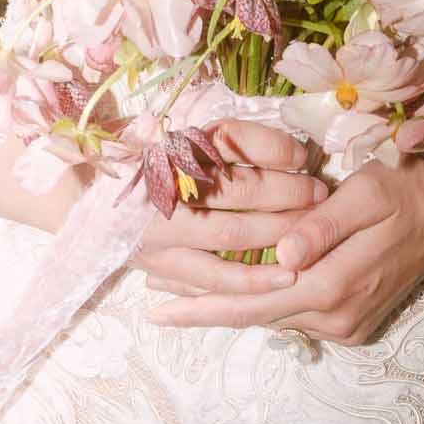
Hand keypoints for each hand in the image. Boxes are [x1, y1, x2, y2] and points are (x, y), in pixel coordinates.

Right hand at [129, 118, 331, 301]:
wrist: (102, 204)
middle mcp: (166, 187)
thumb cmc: (163, 169)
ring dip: (277, 236)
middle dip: (287, 193)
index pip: (231, 140)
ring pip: (230, 236)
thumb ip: (244, 143)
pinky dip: (251, 282)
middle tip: (320, 195)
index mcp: (174, 147)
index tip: (305, 157)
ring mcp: (163, 230)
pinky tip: (284, 280)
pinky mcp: (163, 267)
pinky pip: (213, 280)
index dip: (274, 148)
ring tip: (311, 235)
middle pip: (237, 189)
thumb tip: (296, 154)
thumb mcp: (196, 142)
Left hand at [144, 153, 423, 345]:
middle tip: (154, 306)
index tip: (158, 304)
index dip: (203, 304)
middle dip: (204, 309)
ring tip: (181, 296)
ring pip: (272, 317)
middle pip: (255, 316)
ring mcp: (344, 325)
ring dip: (230, 305)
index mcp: (332, 285)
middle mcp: (335, 316)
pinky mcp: (349, 322)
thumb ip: (320, 226)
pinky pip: (293, 315)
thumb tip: (280, 254)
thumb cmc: (400, 192)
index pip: (252, 302)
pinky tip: (236, 289)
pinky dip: (260, 303)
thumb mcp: (363, 195)